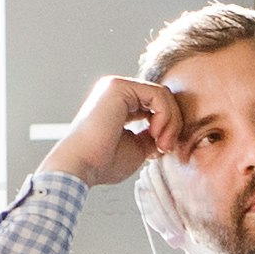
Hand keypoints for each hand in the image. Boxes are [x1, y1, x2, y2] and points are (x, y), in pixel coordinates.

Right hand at [57, 74, 180, 187]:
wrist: (81, 167)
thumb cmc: (103, 162)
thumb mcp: (138, 147)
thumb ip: (153, 135)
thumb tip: (171, 130)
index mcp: (118, 104)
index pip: (155, 106)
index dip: (167, 127)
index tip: (163, 151)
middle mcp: (116, 91)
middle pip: (161, 98)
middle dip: (172, 124)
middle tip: (166, 148)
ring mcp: (116, 86)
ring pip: (162, 95)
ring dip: (171, 121)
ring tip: (162, 144)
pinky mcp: (118, 87)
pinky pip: (157, 95)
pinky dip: (165, 115)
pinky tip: (156, 134)